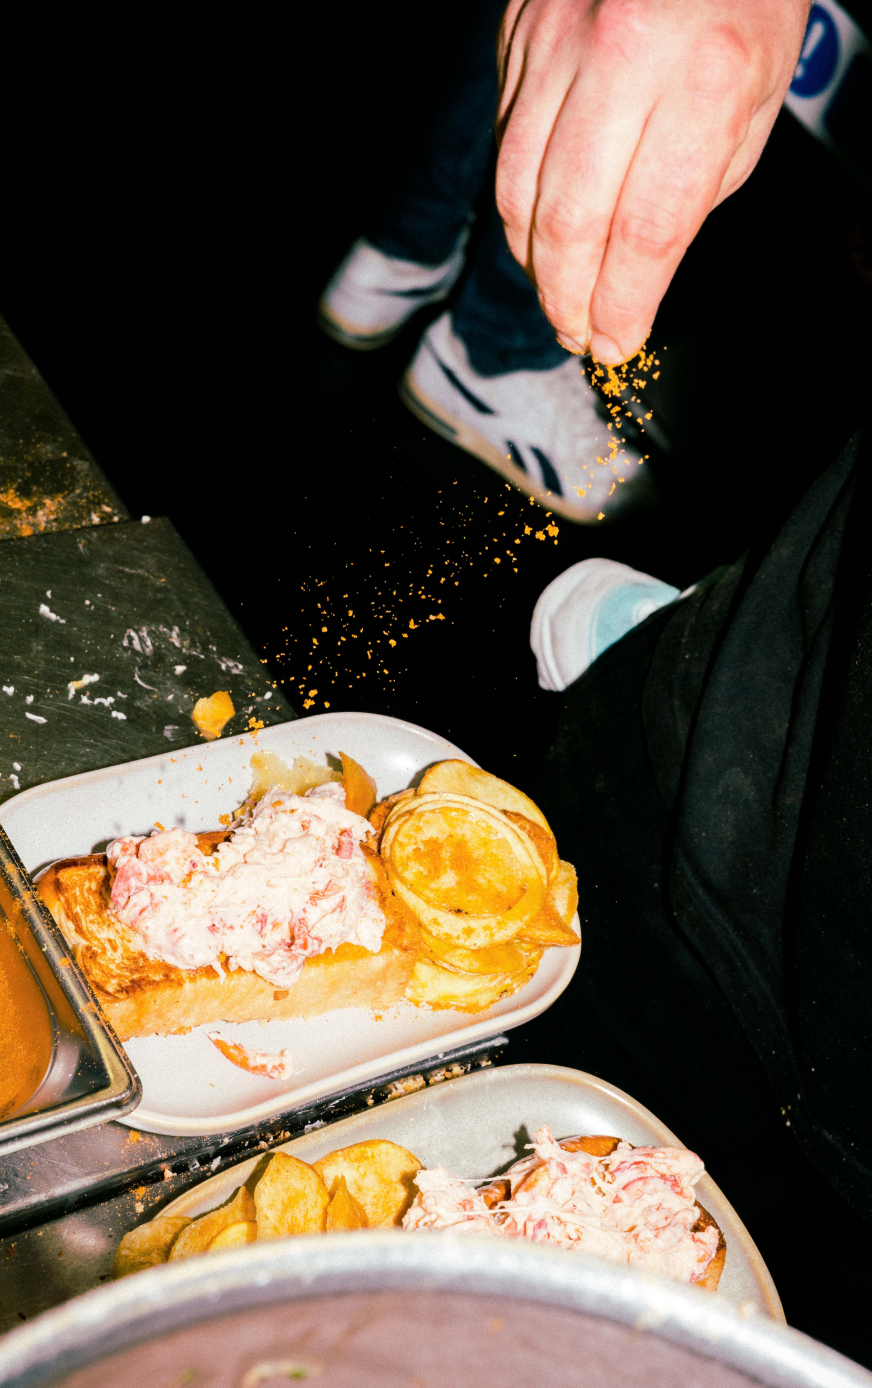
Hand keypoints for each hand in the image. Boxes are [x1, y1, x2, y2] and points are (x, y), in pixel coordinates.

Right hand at [495, 0, 807, 363]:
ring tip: (556, 293)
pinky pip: (505, 142)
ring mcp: (558, 41)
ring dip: (533, 261)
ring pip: (517, 188)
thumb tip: (636, 271)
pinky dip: (518, 202)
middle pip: (568, 221)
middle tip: (578, 333)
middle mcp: (623, 56)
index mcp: (706, 78)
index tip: (617, 344)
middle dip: (568, 298)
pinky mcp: (519, 35)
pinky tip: (540, 229)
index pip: (646, 231)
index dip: (623, 305)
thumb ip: (696, 189)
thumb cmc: (741, 1)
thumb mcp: (754, 100)